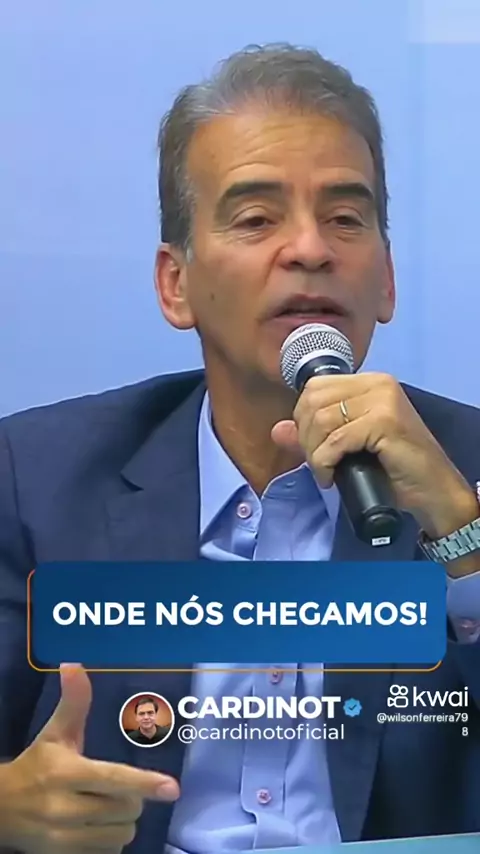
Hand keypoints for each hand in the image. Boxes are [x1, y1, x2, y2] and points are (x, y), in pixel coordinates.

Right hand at [0, 664, 179, 853]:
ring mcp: (64, 838)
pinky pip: (109, 852)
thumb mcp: (55, 733)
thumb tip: (74, 665)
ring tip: (106, 806)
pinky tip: (96, 827)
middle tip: (116, 787)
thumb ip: (73, 702)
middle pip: (126, 807)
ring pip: (122, 833)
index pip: (113, 779)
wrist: (1, 810)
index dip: (144, 783)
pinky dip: (110, 840)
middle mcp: (65, 808)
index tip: (173, 788)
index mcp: (65, 772)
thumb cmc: (37, 765)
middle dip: (131, 796)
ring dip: (122, 820)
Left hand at [272, 373, 477, 540]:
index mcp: (369, 382)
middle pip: (313, 401)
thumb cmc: (393, 468)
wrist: (432, 490)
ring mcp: (383, 400)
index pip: (315, 387)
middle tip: (317, 463)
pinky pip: (336, 440)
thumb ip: (315, 435)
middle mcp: (377, 383)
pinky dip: (325, 462)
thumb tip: (278, 430)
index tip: (312, 446)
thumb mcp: (349, 447)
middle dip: (305, 437)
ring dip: (314, 453)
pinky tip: (332, 476)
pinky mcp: (385, 422)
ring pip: (321, 420)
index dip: (303, 419)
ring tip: (325, 471)